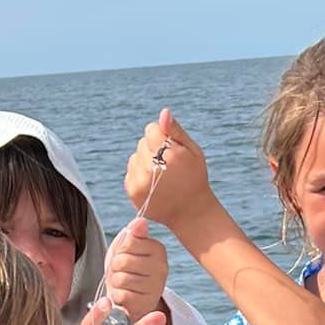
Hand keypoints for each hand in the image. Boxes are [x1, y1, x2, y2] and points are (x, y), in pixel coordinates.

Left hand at [104, 217, 169, 323]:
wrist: (131, 299)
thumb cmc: (128, 269)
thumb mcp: (127, 247)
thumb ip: (133, 233)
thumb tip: (141, 221)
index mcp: (158, 249)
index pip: (129, 241)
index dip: (120, 249)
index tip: (126, 256)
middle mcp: (162, 267)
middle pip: (123, 260)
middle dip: (116, 267)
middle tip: (122, 272)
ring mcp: (156, 287)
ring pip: (121, 278)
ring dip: (116, 282)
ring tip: (124, 284)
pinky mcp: (148, 303)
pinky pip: (122, 295)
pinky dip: (118, 296)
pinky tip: (125, 295)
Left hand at [124, 109, 216, 238]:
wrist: (191, 212)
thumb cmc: (195, 178)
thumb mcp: (193, 152)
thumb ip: (176, 131)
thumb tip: (163, 113)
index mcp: (170, 155)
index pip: (151, 129)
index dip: (162, 137)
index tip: (171, 150)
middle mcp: (152, 168)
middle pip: (142, 143)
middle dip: (154, 150)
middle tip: (169, 166)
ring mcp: (140, 181)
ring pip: (135, 157)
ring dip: (145, 162)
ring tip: (161, 176)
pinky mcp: (133, 191)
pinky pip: (130, 172)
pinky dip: (139, 175)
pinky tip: (154, 184)